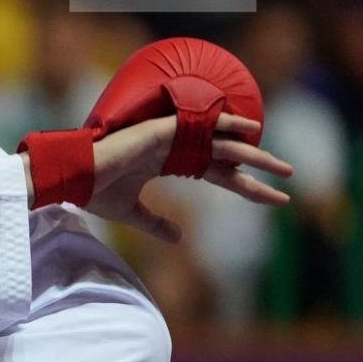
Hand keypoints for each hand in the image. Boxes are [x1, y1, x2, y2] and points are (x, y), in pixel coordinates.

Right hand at [82, 113, 292, 242]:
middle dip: (260, 167)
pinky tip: (250, 128)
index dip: (246, 187)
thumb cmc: (94, 191)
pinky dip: (226, 124)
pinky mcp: (162, 131)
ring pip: (222, 143)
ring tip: (282, 165)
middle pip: (228, 158)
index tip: (274, 198)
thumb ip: (157, 221)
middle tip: (289, 175)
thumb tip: (179, 237)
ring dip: (254, 152)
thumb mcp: (131, 212)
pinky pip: (201, 124)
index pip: (218, 174)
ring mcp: (171, 138)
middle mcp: (176, 148)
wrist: (72, 178)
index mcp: (170, 163)